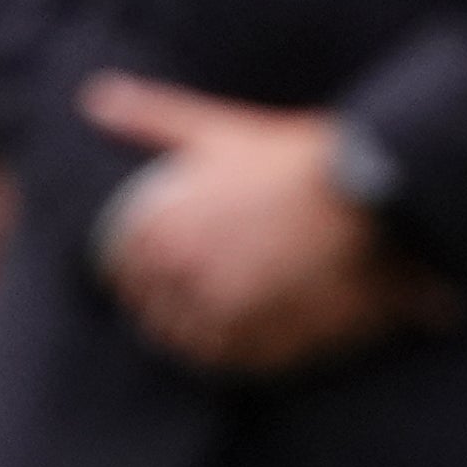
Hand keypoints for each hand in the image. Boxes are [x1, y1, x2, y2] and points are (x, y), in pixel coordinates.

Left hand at [79, 74, 409, 376]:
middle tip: (208, 291)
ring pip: (190, 347)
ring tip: (233, 313)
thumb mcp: (217, 130)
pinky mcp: (264, 347)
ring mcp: (223, 317)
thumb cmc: (294, 158)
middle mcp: (183, 278)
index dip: (139, 273)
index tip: (164, 267)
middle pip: (153, 316)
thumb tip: (95, 97)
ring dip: (203, 336)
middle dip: (171, 307)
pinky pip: (232, 368)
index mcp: (159, 231)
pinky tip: (257, 332)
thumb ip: (150, 118)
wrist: (372, 196)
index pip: (121, 274)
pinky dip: (237, 356)